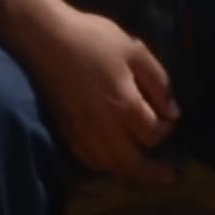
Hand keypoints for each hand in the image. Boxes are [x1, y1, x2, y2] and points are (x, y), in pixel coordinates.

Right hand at [3, 0, 178, 185]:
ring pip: (108, 166)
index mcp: (124, 105)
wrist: (43, 37)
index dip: (167, 130)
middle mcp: (103, 127)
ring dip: (128, 172)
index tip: (170, 118)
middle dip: (152, 173)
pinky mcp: (65, 130)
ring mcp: (81, 132)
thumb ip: (158, 82)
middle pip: (131, 163)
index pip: (153, 134)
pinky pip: (87, 159)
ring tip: (142, 172)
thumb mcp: (134, 50)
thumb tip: (171, 111)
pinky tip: (111, 160)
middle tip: (169, 177)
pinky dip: (104, 165)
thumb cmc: (92, 38)